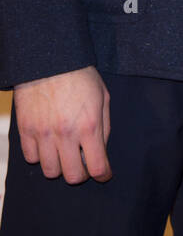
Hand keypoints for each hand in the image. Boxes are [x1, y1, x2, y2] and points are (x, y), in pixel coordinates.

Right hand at [13, 65, 110, 183]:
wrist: (50, 59)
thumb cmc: (80, 76)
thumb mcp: (103, 98)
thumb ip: (104, 127)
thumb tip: (101, 151)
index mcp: (89, 126)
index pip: (97, 167)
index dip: (103, 175)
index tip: (103, 174)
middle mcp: (66, 133)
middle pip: (72, 176)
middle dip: (80, 174)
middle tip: (82, 164)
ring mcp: (43, 133)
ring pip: (49, 171)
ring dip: (59, 165)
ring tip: (63, 153)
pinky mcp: (25, 129)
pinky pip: (31, 158)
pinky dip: (40, 155)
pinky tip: (47, 144)